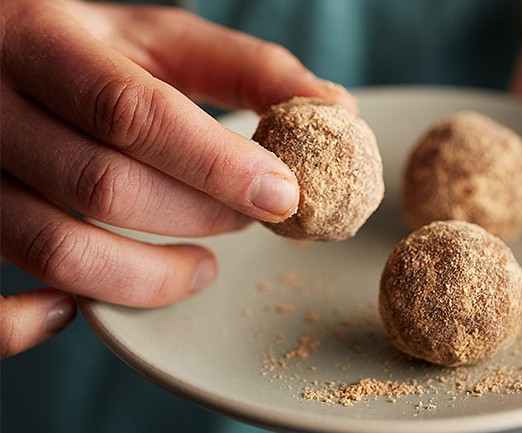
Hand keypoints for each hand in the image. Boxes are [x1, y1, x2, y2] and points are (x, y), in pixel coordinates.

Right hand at [0, 0, 356, 356]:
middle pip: (103, 186)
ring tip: (205, 265)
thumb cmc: (85, 46)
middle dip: (199, 215)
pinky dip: (38, 323)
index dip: (216, 164)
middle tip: (251, 218)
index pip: (131, 113)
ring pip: (57, 247)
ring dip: (149, 275)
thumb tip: (334, 107)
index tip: (284, 196)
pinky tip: (95, 302)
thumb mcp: (158, 38)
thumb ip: (244, 68)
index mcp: (39, 39)